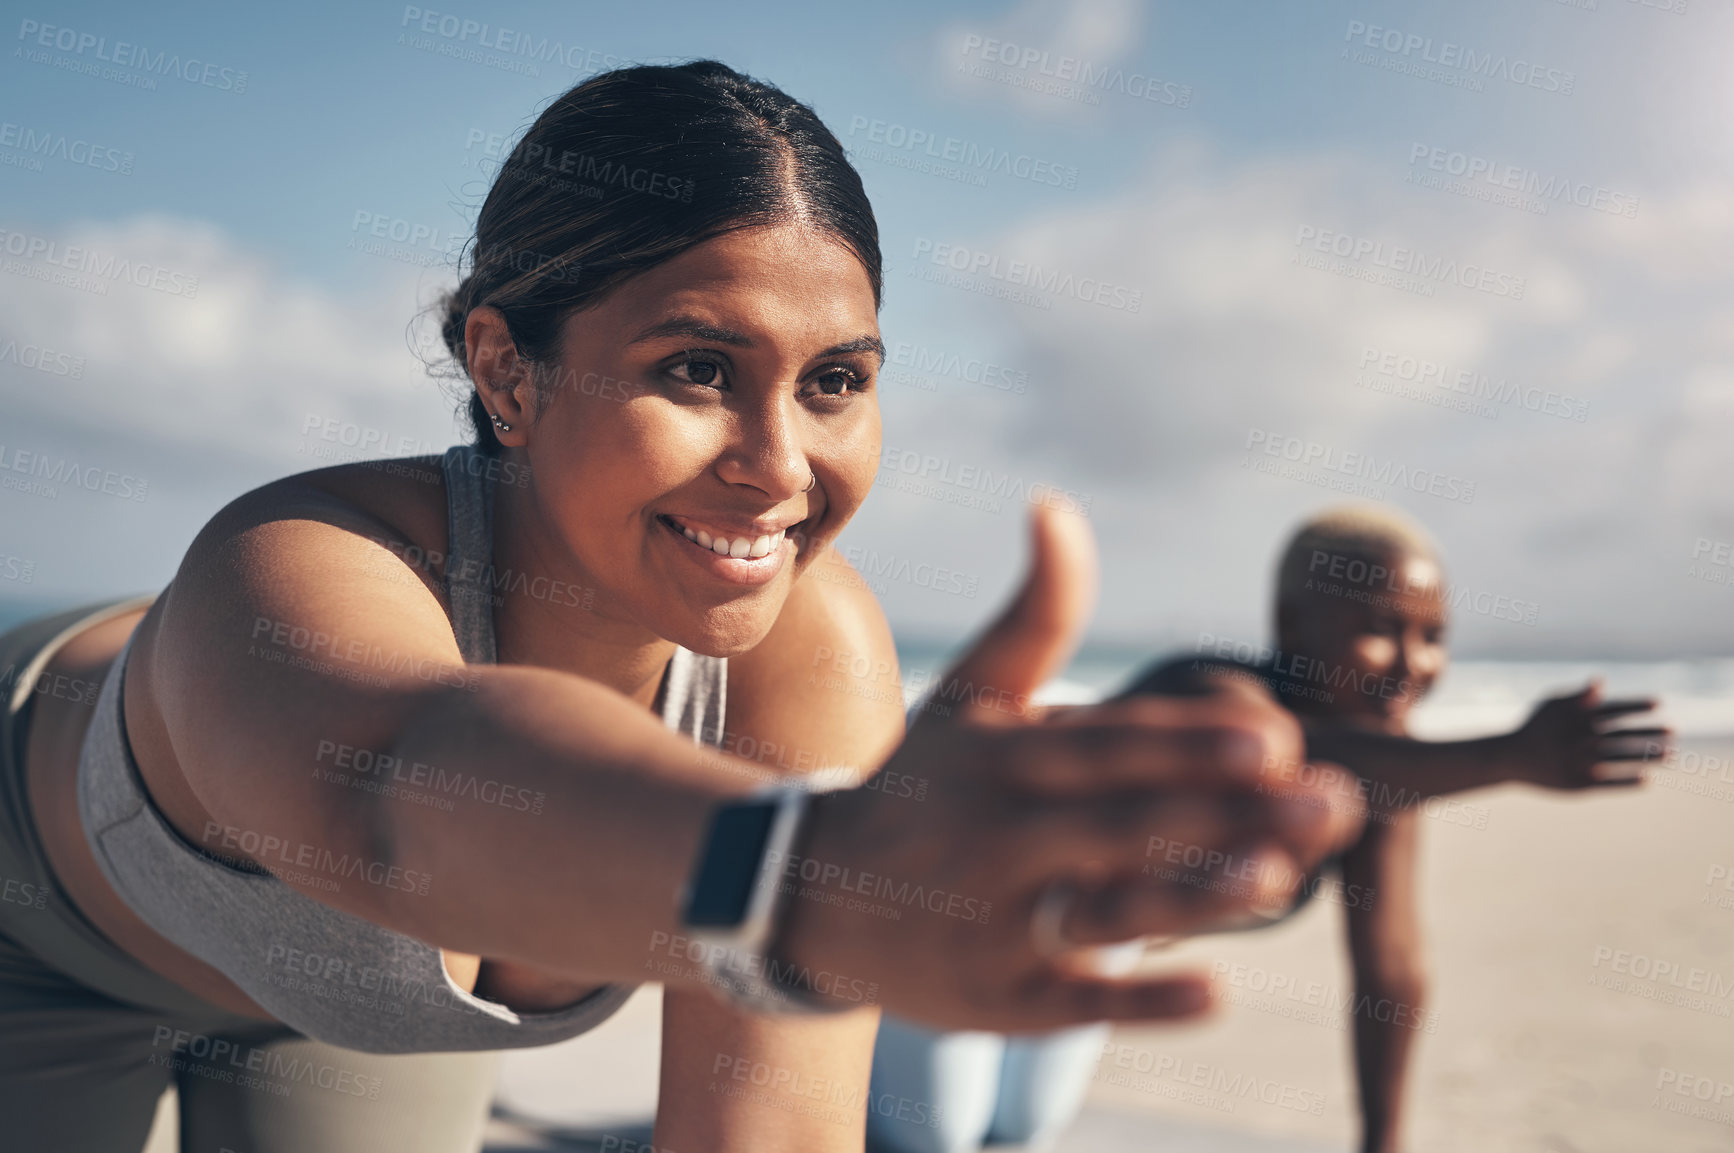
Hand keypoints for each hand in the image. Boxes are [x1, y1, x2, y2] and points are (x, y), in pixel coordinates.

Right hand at [777, 505, 1362, 1032]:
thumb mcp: (966, 698)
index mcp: (1000, 761)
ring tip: (1280, 878)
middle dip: (1227, 813)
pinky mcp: (1004, 1000)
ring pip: (1103, 912)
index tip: (1277, 735)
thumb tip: (1055, 505)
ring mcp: (999, 924)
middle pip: (1121, 824)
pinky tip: (1215, 994)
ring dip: (1192, 898)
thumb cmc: (920, 785)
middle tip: (1332, 802)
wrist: (815, 895)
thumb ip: (1033, 615)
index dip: (1187, 742)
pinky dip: (1139, 1001)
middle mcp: (999, 839)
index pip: (1105, 747)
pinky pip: (1077, 1003)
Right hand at [1505, 680, 1669, 789]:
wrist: (1510, 759)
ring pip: (1622, 759)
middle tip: (1674, 731)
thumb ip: (1578, 696)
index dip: (1637, 706)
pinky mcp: (1578, 783)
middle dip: (1650, 732)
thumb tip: (1601, 682)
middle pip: (1623, 735)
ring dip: (1649, 757)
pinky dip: (1629, 781)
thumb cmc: (1536, 727)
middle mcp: (1581, 739)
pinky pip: (1610, 783)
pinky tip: (1647, 779)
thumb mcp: (1551, 704)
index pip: (1614, 709)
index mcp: (1577, 718)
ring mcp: (1580, 761)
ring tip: (1671, 756)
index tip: (1658, 704)